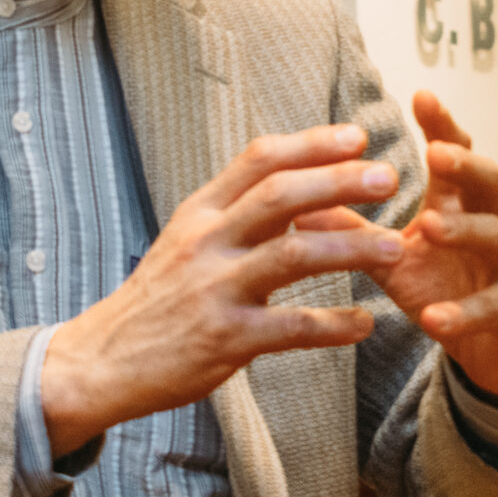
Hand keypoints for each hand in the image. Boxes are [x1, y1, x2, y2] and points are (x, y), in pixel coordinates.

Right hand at [39, 124, 398, 454]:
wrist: (103, 360)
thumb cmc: (158, 299)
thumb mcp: (188, 241)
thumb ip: (239, 213)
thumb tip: (303, 185)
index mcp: (200, 212)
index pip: (259, 160)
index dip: (312, 144)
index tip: (357, 136)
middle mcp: (205, 243)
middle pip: (279, 197)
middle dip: (339, 182)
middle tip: (389, 177)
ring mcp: (214, 290)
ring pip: (292, 256)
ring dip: (350, 248)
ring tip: (395, 247)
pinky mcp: (224, 339)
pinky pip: (290, 327)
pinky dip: (332, 324)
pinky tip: (365, 324)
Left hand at [303, 92, 497, 410]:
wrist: (494, 348)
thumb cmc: (444, 288)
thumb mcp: (395, 258)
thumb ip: (353, 231)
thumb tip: (296, 204)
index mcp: (459, 204)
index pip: (455, 153)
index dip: (442, 125)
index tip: (421, 95)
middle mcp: (489, 224)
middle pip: (489, 180)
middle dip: (463, 164)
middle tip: (435, 153)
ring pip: (494, 238)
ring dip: (461, 230)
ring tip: (427, 226)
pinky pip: (494, 307)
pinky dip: (464, 313)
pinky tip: (435, 318)